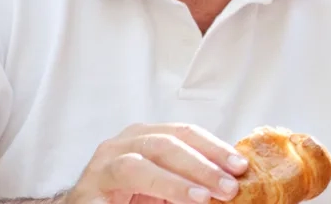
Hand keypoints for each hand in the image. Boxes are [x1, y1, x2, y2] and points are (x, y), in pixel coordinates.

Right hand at [63, 123, 248, 203]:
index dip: (215, 148)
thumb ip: (195, 182)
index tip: (241, 166)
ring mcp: (105, 162)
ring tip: (203, 197)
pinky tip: (177, 200)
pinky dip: (154, 188)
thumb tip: (233, 184)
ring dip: (177, 180)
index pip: (187, 133)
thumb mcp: (169, 189)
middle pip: (168, 143)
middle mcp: (126, 143)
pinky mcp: (89, 184)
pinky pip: (123, 180)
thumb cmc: (130, 200)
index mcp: (148, 137)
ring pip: (143, 161)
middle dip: (203, 164)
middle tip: (229, 186)